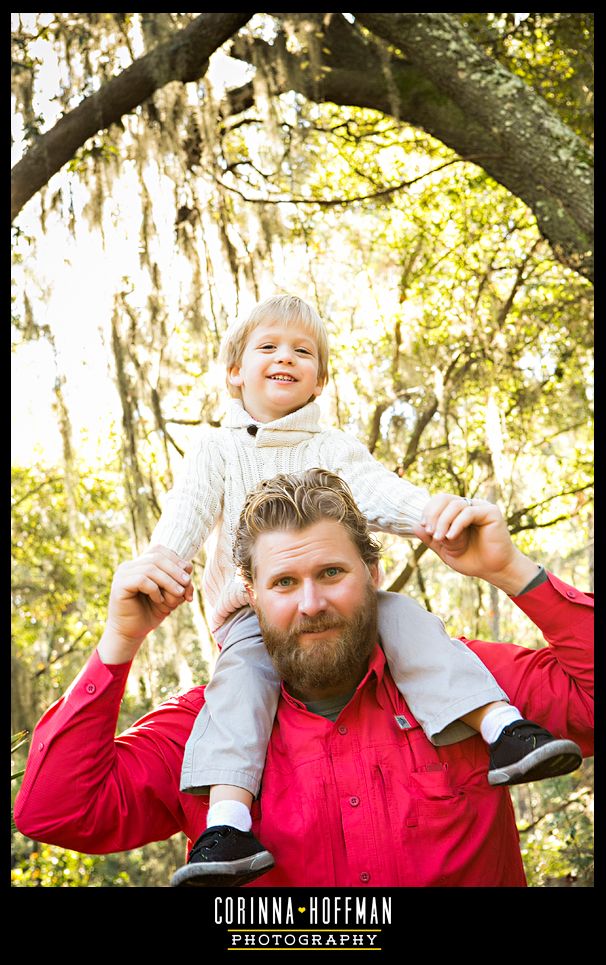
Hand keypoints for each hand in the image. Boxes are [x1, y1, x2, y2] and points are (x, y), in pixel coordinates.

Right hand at [98, 545, 193, 663]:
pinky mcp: (119, 586)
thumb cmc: (151, 612)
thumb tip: (189, 570)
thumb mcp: (171, 596)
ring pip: (150, 568)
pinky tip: (159, 600)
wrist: (131, 633)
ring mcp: (122, 574)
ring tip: (178, 593)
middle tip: (186, 583)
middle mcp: (129, 566)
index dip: (176, 560)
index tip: (188, 574)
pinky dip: (155, 590)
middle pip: (156, 558)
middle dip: (175, 570)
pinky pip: (141, 580)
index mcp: (140, 564)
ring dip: (168, 581)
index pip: (159, 551)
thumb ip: (179, 583)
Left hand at [414, 495, 538, 593]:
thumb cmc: (472, 559)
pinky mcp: (491, 512)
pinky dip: (456, 524)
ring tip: (440, 538)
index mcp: (458, 512)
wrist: (494, 570)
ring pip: (455, 505)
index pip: (439, 501)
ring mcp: (481, 507)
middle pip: (445, 498)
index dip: (428, 511)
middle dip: (433, 514)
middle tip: (429, 532)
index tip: (423, 527)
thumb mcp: (445, 550)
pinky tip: (450, 537)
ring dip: (443, 521)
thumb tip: (414, 526)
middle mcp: (469, 506)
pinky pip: (469, 512)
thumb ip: (431, 539)